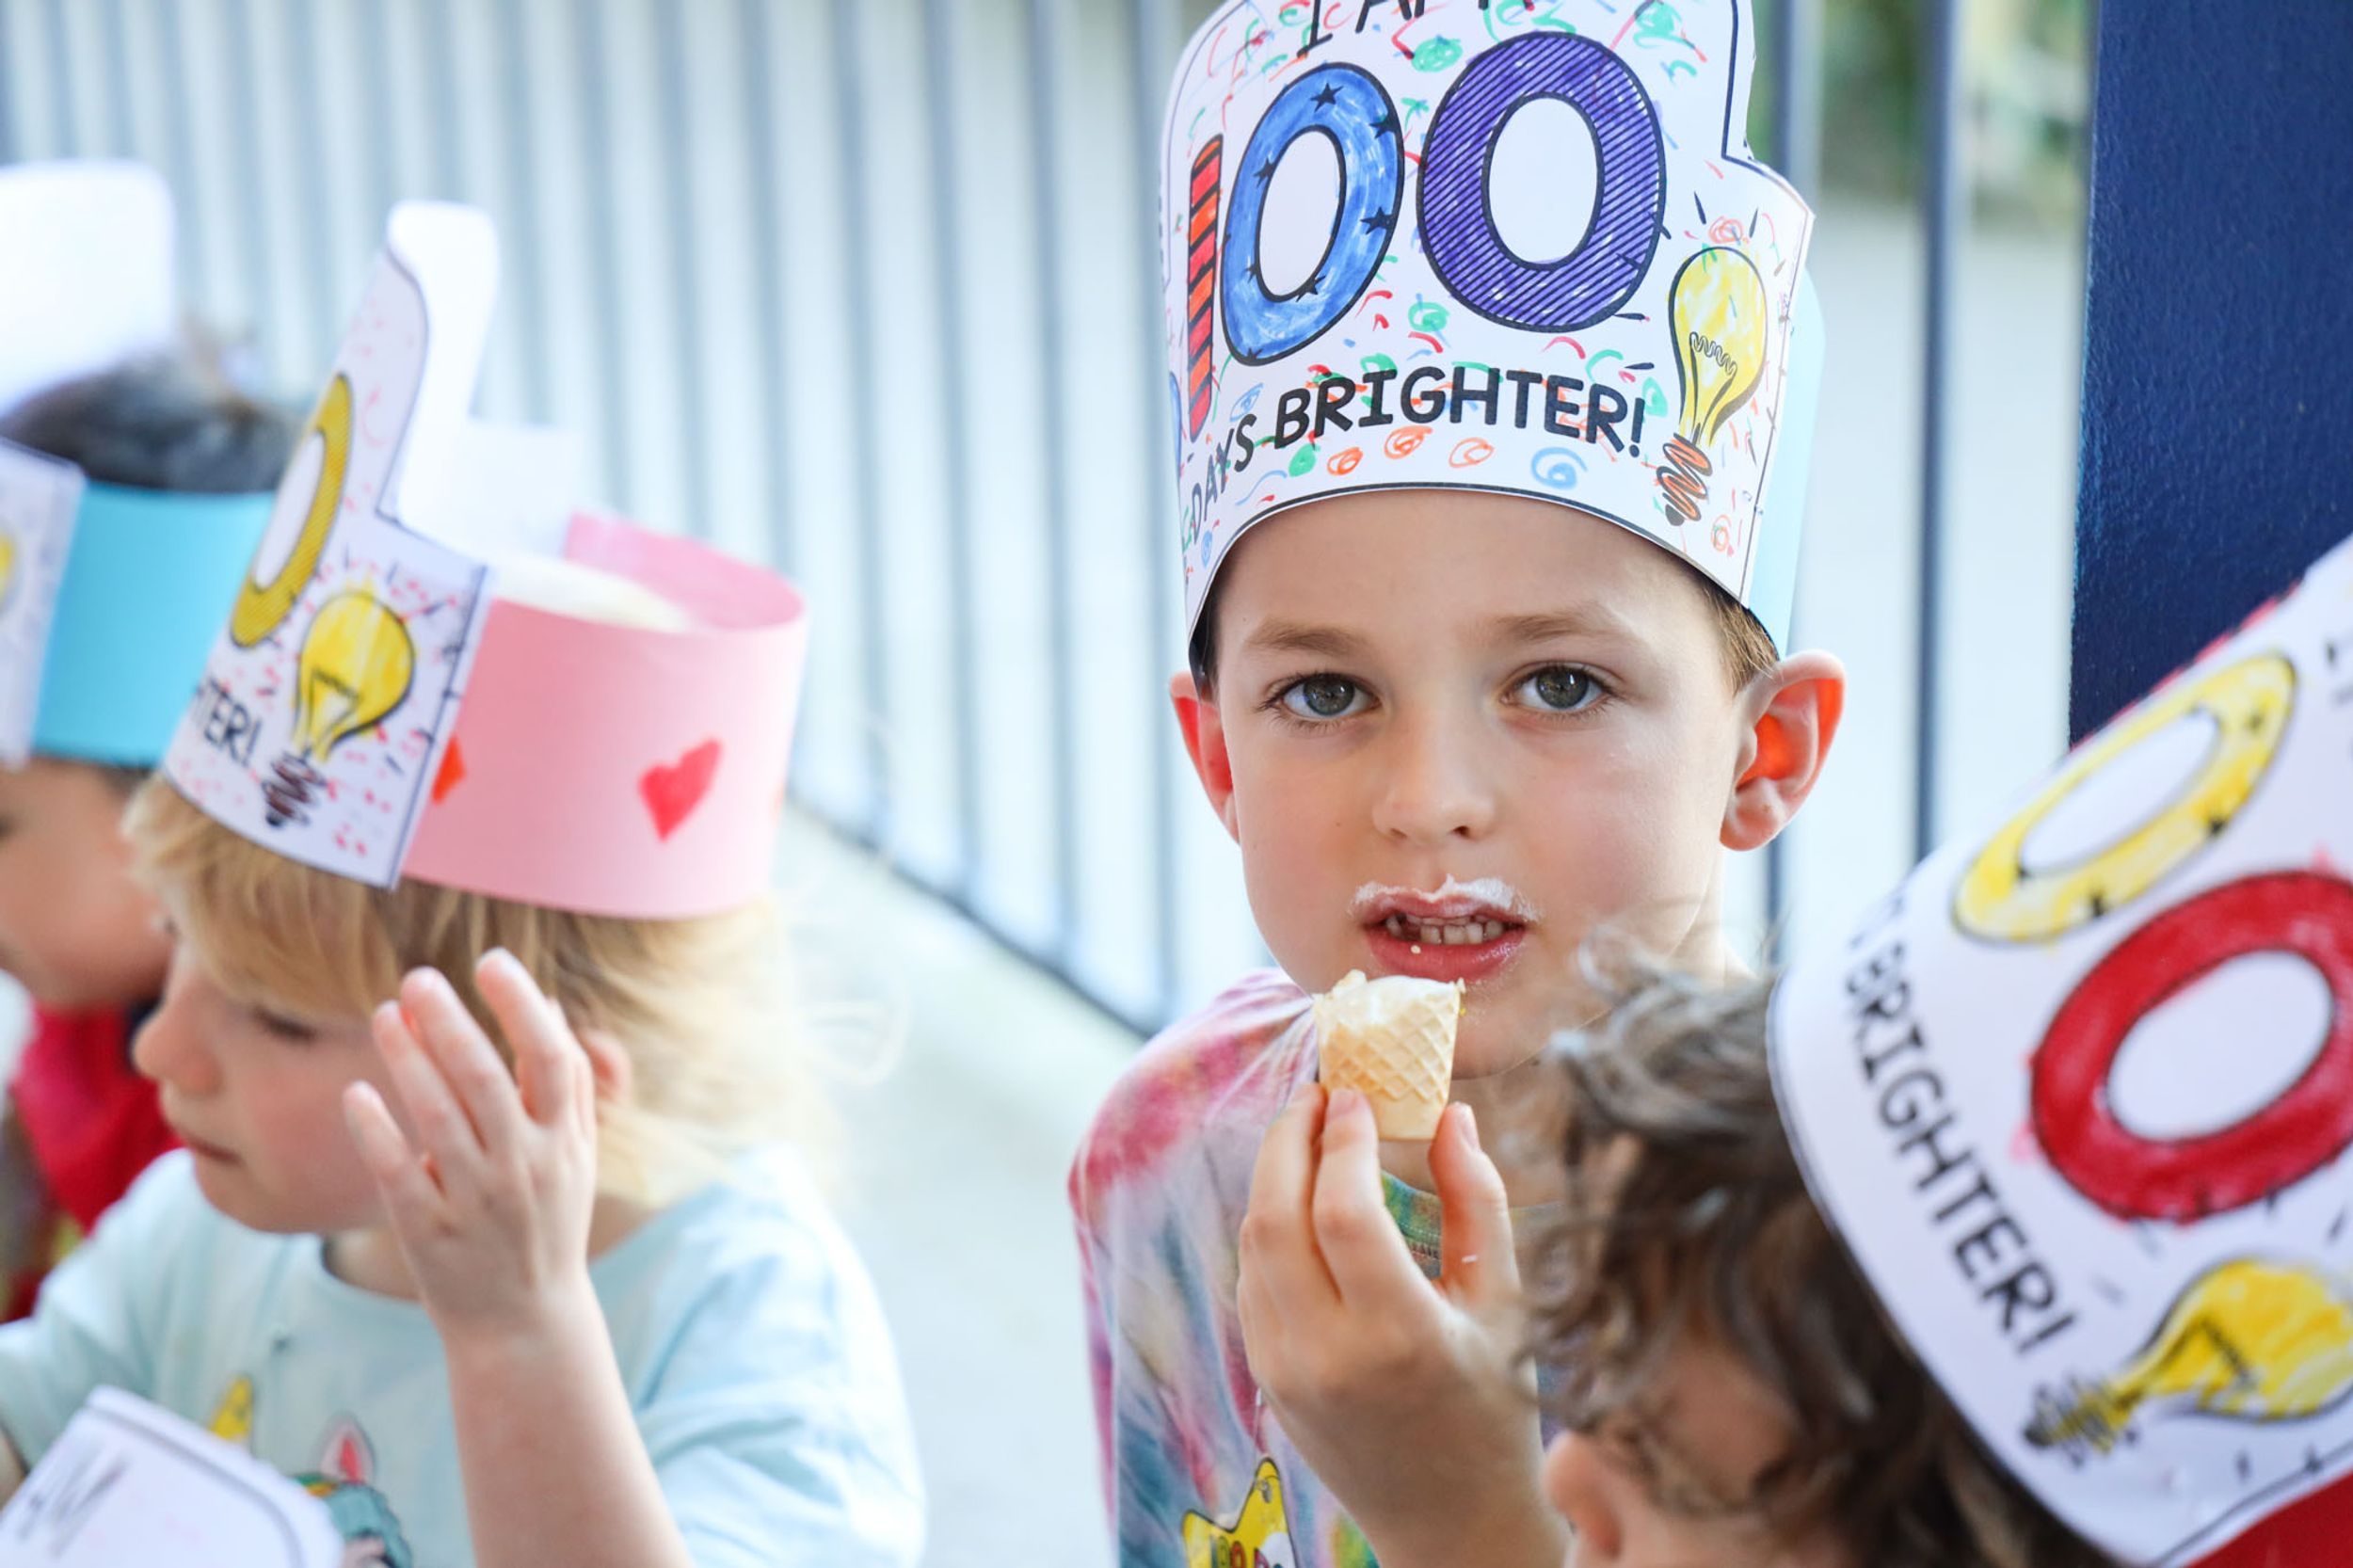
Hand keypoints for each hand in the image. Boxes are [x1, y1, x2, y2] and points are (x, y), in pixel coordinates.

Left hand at [344, 950, 600, 1343]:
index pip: (550, 1058)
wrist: (524, 1325)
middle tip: (416, 978)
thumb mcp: (574, 1159)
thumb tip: (548, 1004)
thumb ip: (567, 1086)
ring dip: (407, 1059)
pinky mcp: (428, 1231)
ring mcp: (475, 1201)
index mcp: (564, 1144)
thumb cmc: (545, 1226)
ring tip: (383, 1015)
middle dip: (449, 1021)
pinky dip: (376, 1129)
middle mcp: (524, 1168)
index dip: (521, 1006)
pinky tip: (358, 1092)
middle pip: (483, 1078)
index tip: (491, 964)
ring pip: (436, 1117)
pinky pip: (396, 1171)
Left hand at [1236, 1084, 1566, 1567]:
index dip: (1345, 1140)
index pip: (1346, 1211)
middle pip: (1276, 1216)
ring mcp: (1285, 1371)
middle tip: (1319, 1096)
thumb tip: (1450, 1113)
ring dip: (1273, 1177)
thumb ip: (1478, 1201)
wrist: (1451, 1522)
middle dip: (1290, 1139)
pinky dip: (1269, 1227)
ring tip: (1310, 1133)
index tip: (1358, 1095)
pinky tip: (1301, 1199)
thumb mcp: (1505, 1303)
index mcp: (1400, 1337)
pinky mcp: (1266, 1380)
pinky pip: (1251, 1282)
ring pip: (1253, 1245)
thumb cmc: (1495, 1406)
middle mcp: (1328, 1355)